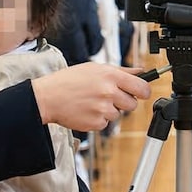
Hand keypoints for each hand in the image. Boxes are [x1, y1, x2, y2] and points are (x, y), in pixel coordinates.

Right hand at [33, 62, 150, 131]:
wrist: (48, 97)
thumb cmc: (68, 81)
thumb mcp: (95, 68)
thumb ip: (121, 71)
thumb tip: (141, 71)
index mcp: (111, 76)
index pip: (142, 88)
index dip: (144, 91)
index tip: (142, 93)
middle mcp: (109, 93)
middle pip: (132, 104)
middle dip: (124, 102)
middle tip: (108, 97)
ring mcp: (103, 110)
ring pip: (118, 115)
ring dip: (108, 110)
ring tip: (92, 102)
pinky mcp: (96, 123)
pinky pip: (105, 123)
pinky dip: (98, 119)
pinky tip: (86, 110)